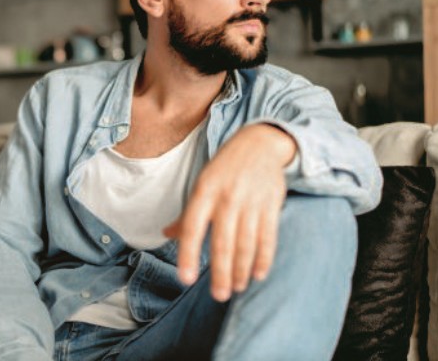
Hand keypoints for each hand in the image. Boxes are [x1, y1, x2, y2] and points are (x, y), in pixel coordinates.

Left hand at [163, 124, 294, 301]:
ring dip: (241, 269)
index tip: (186, 279)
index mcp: (204, 192)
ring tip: (236, 288)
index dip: (188, 254)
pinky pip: (268, 237)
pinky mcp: (271, 204)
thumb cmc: (224, 168)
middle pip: (222, 242)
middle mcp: (227, 198)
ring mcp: (250, 201)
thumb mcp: (201, 183)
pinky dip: (263, 257)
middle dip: (221, 272)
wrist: (259, 143)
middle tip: (219, 295)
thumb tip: (166, 234)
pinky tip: (257, 274)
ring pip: (246, 243)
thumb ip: (187, 213)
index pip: (192, 227)